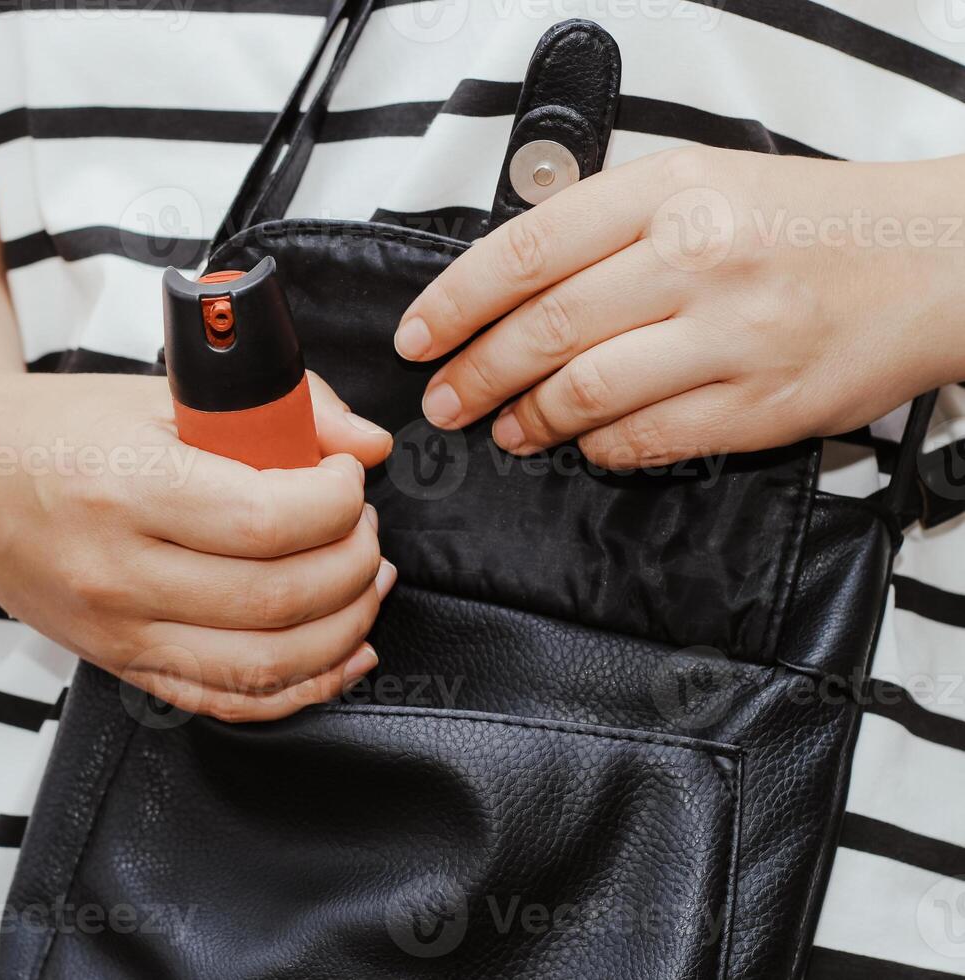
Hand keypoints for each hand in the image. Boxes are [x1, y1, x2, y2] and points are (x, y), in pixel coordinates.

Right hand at [0, 371, 395, 722]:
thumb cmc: (63, 429)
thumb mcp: (163, 394)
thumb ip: (279, 409)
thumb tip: (367, 444)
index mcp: (129, 490)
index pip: (268, 521)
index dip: (337, 502)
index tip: (347, 477)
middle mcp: (121, 574)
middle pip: (278, 598)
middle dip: (352, 562)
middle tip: (363, 527)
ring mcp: (120, 633)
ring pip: (264, 665)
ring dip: (343, 629)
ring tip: (364, 581)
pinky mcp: (123, 666)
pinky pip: (228, 702)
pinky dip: (301, 687)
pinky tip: (341, 650)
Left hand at [395, 147, 964, 465]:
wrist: (936, 258)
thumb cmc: (806, 222)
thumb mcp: (700, 181)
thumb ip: (604, 222)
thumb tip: (504, 281)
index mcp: (670, 189)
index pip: (527, 250)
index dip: (455, 302)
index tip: (418, 335)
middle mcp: (698, 256)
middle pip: (545, 328)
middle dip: (476, 373)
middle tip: (446, 399)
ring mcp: (732, 334)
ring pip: (587, 391)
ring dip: (529, 418)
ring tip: (508, 427)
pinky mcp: (762, 403)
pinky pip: (648, 438)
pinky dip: (600, 446)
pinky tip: (584, 442)